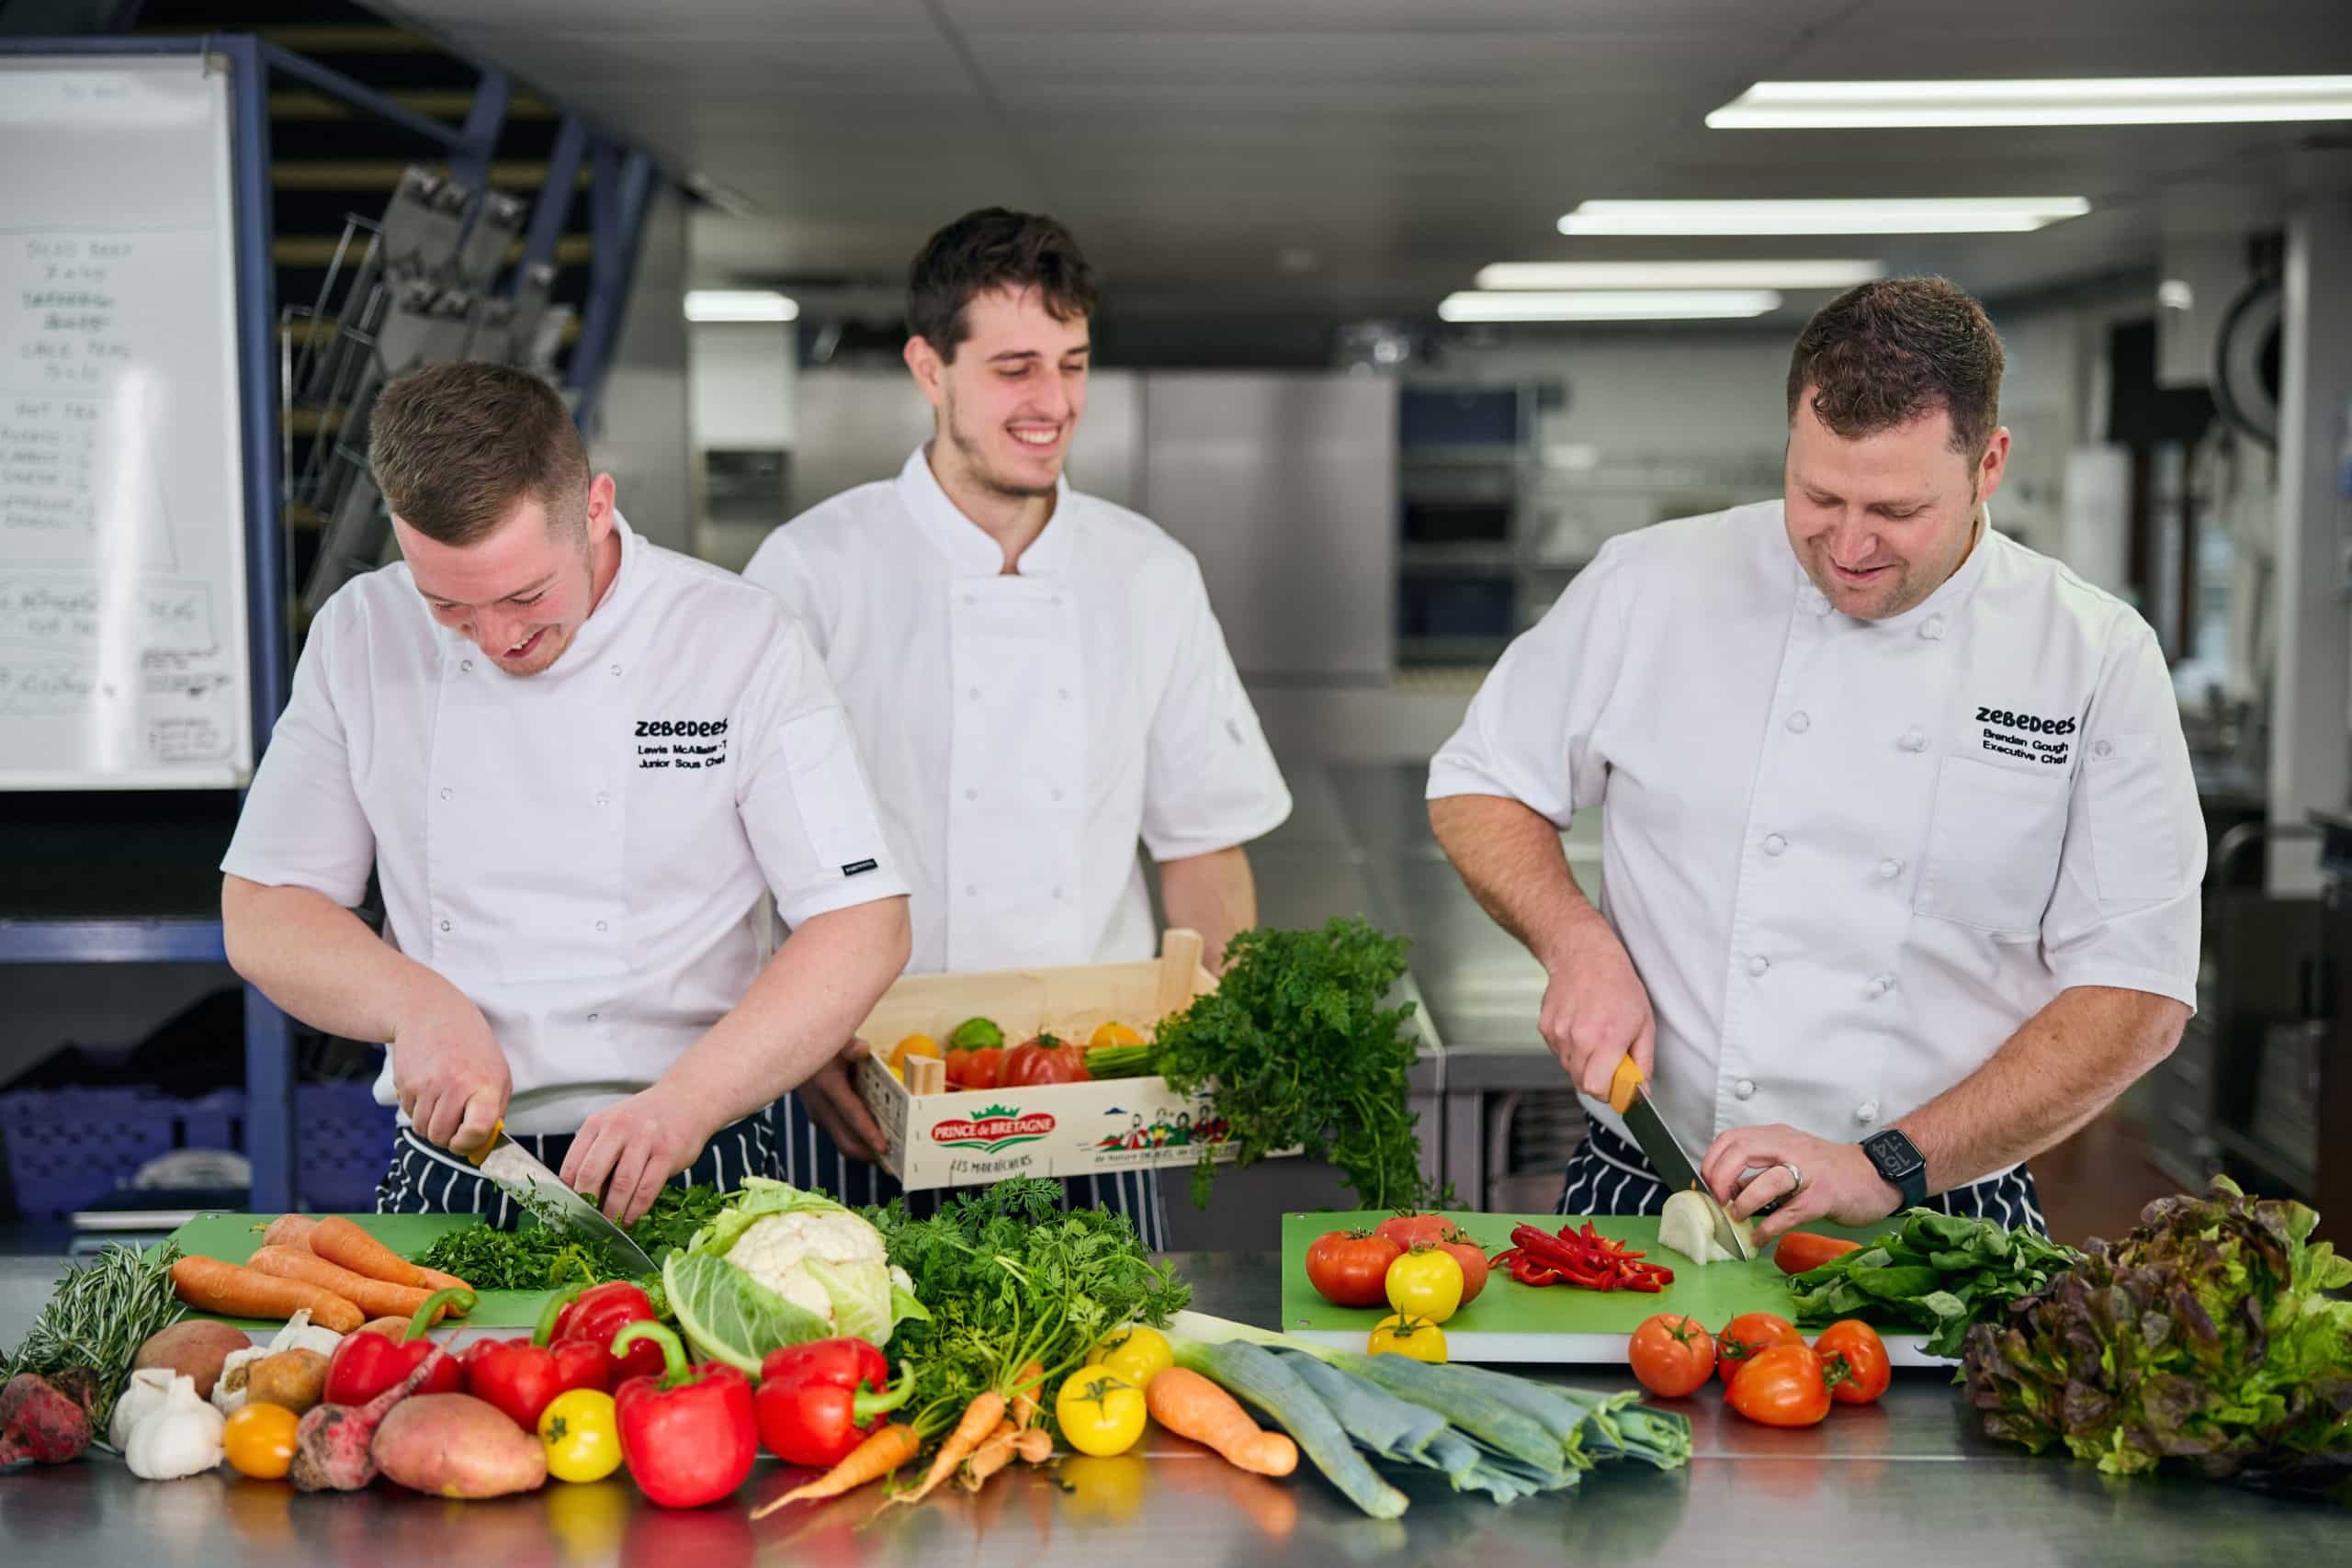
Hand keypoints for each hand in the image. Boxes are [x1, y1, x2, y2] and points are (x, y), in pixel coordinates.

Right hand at [389, 972, 509, 1153]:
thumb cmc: (472, 1048)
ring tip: (442, 1099)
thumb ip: (493, 1111)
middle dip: (447, 1137)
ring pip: (422, 1130)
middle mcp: (455, 1086)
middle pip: (441, 1137)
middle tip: (454, 1119)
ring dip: (431, 1124)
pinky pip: (409, 1114)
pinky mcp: (405, 1083)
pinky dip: (417, 1110)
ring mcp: (427, 1085)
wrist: (433, 1014)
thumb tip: (479, 1149)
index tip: (467, 1139)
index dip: (469, 1143)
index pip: (477, 1130)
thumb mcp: (496, 1074)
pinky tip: (428, 1087)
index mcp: (485, 1085)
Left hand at [561, 1081, 714, 1226]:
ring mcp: (644, 1139)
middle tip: (586, 1224)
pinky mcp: (668, 1153)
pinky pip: (647, 1188)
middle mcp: (618, 1127)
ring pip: (621, 1184)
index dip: (567, 1194)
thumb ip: (598, 1154)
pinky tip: (630, 1219)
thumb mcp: (614, 1126)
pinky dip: (636, 1210)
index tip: (570, 1211)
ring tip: (609, 1226)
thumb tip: (582, 1196)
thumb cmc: (646, 1119)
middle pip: (591, 1174)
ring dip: (612, 1212)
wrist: (687, 1099)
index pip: (572, 1165)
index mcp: (597, 1123)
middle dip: (586, 1205)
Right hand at [798, 1038, 885, 1163]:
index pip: (852, 1115)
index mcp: (828, 1086)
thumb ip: (852, 1047)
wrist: (793, 1052)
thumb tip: (863, 1050)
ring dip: (865, 1151)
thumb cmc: (823, 1044)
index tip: (884, 1148)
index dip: (868, 1133)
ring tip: (889, 1157)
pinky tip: (874, 1141)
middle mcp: (821, 1106)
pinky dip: (858, 1142)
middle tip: (895, 1161)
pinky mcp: (819, 1119)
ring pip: (843, 1143)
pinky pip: (840, 1136)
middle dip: (871, 1154)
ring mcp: (818, 1115)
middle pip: (847, 1141)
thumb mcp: (838, 1040)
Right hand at [1537, 914, 1655, 1098]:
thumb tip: (1641, 1091)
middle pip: (1582, 1084)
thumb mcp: (1644, 1023)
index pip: (1598, 1088)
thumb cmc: (1617, 985)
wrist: (1584, 956)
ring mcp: (1559, 1033)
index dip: (1610, 1093)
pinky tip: (1581, 1027)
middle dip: (1599, 1080)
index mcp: (1606, 1039)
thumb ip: (1643, 1062)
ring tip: (1595, 1037)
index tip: (1619, 1088)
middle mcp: (1578, 1038)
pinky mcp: (1546, 1028)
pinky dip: (1571, 1049)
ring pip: (1569, 1069)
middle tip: (1611, 1062)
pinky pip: (1559, 1053)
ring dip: (1584, 1064)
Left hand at [1699, 1123, 1901, 1241]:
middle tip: (1719, 1200)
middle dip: (1721, 1177)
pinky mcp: (1825, 1196)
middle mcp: (1791, 1147)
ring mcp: (1809, 1172)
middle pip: (1743, 1151)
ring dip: (1744, 1202)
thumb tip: (1725, 1190)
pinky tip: (1759, 1238)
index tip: (1707, 1182)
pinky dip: (1769, 1227)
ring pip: (1768, 1180)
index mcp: (1778, 1137)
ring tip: (1737, 1217)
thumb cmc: (1830, 1170)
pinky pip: (1790, 1212)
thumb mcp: (1790, 1159)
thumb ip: (1760, 1172)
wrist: (1877, 1174)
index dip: (1713, 1160)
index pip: (1732, 1138)